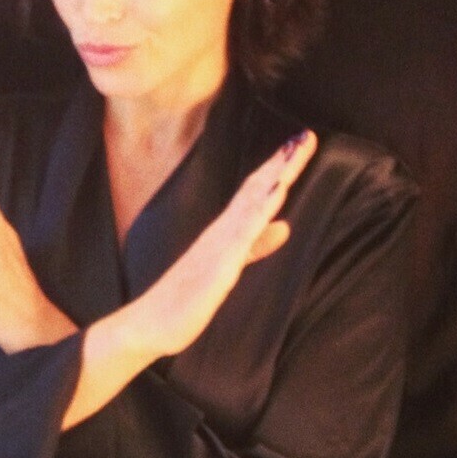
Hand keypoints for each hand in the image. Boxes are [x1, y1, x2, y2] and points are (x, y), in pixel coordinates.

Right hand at [135, 130, 316, 358]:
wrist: (151, 322)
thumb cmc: (187, 299)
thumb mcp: (230, 268)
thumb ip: (255, 246)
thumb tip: (283, 226)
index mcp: (226, 231)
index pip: (257, 191)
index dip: (280, 167)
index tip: (300, 143)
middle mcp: (222, 230)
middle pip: (257, 188)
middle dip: (282, 162)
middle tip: (305, 135)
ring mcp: (219, 244)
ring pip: (252, 203)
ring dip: (274, 177)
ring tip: (293, 153)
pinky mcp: (218, 265)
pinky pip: (243, 233)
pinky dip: (259, 211)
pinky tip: (274, 195)